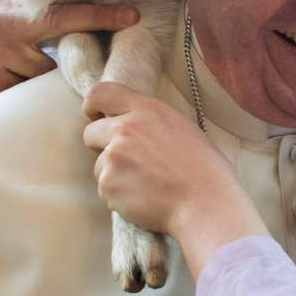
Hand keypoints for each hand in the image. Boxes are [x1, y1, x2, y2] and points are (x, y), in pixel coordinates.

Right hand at [0, 1, 138, 125]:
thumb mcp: (3, 25)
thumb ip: (35, 28)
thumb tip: (81, 34)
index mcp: (16, 16)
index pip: (65, 14)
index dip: (101, 14)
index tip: (133, 14)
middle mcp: (7, 32)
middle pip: (58, 54)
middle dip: (78, 61)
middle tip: (99, 65)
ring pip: (42, 79)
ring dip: (37, 83)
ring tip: (11, 75)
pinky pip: (22, 96)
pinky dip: (20, 96)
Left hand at [83, 82, 268, 277]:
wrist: (204, 202)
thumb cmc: (201, 167)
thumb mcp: (179, 126)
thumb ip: (148, 120)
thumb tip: (127, 121)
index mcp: (146, 109)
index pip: (101, 93)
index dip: (92, 105)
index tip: (94, 116)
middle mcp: (125, 129)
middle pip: (91, 132)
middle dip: (101, 146)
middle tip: (126, 160)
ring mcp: (114, 157)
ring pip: (99, 164)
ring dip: (114, 173)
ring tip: (146, 183)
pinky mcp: (109, 185)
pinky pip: (105, 188)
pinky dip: (118, 195)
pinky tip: (144, 197)